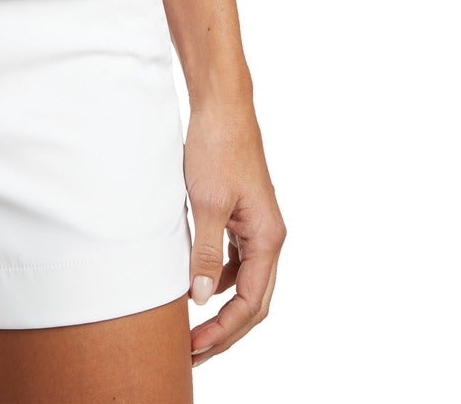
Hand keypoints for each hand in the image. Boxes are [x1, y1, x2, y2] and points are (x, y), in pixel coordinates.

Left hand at [182, 96, 286, 369]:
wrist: (222, 106)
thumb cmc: (217, 148)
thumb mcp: (205, 203)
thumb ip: (204, 252)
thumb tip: (199, 298)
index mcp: (267, 238)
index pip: (250, 303)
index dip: (225, 331)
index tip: (196, 347)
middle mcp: (269, 237)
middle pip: (253, 301)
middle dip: (226, 331)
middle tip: (193, 353)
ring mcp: (256, 226)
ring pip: (244, 283)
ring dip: (221, 308)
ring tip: (191, 328)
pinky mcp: (242, 215)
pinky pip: (234, 261)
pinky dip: (218, 279)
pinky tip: (195, 285)